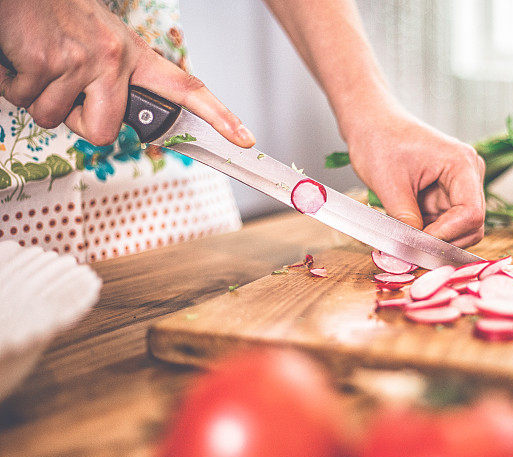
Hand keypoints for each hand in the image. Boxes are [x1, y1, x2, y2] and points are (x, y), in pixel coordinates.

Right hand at [0, 0, 253, 146]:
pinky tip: (20, 57)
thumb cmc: (56, 18)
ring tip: (38, 62)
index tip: (244, 138)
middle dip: (78, 124)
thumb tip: (106, 122)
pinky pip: (25, 100)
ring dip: (38, 98)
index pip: (187, 89)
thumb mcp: (98, 46)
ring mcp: (83, 61)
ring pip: (56, 118)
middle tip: (65, 93)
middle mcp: (115, 59)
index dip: (219, 117)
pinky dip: (12, 85)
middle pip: (105, 133)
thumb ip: (112, 85)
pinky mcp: (48, 61)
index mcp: (133, 57)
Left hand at [345, 111, 485, 246]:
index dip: (447, 235)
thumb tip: (411, 251)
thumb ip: (405, 220)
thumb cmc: (380, 140)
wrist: (371, 123)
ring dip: (436, 239)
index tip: (419, 244)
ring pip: (460, 230)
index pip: (471, 213)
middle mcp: (469, 174)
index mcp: (462, 164)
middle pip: (472, 226)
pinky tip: (408, 229)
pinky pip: (446, 224)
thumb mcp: (389, 184)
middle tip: (412, 249)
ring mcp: (459, 186)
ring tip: (406, 237)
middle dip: (444, 241)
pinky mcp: (446, 195)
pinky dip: (429, 233)